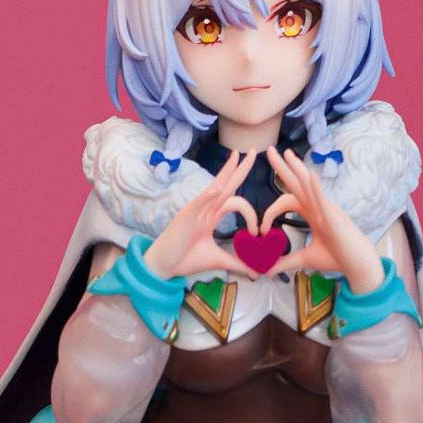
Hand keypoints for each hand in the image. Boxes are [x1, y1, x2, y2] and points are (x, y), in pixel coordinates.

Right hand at [144, 151, 260, 281]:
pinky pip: (199, 202)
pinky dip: (209, 194)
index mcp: (211, 215)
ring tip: (238, 156)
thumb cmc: (185, 259)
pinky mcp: (186, 216)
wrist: (163, 266)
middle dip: (240, 168)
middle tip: (254, 150)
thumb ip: (236, 263)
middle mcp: (205, 208)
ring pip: (214, 186)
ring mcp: (195, 210)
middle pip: (226, 183)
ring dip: (226, 171)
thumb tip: (256, 272)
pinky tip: (219, 187)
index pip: (235, 202)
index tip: (258, 232)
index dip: (251, 214)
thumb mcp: (217, 261)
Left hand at [262, 147, 383, 293]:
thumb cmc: (338, 259)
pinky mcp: (334, 218)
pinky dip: (316, 189)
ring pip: (309, 185)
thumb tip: (266, 270)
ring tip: (287, 154)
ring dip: (298, 169)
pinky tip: (310, 176)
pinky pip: (323, 200)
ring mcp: (327, 209)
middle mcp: (318, 206)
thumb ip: (285, 262)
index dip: (270, 212)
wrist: (358, 265)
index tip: (260, 229)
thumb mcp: (305, 259)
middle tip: (269, 150)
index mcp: (312, 212)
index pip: (287, 201)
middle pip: (298, 182)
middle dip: (283, 167)